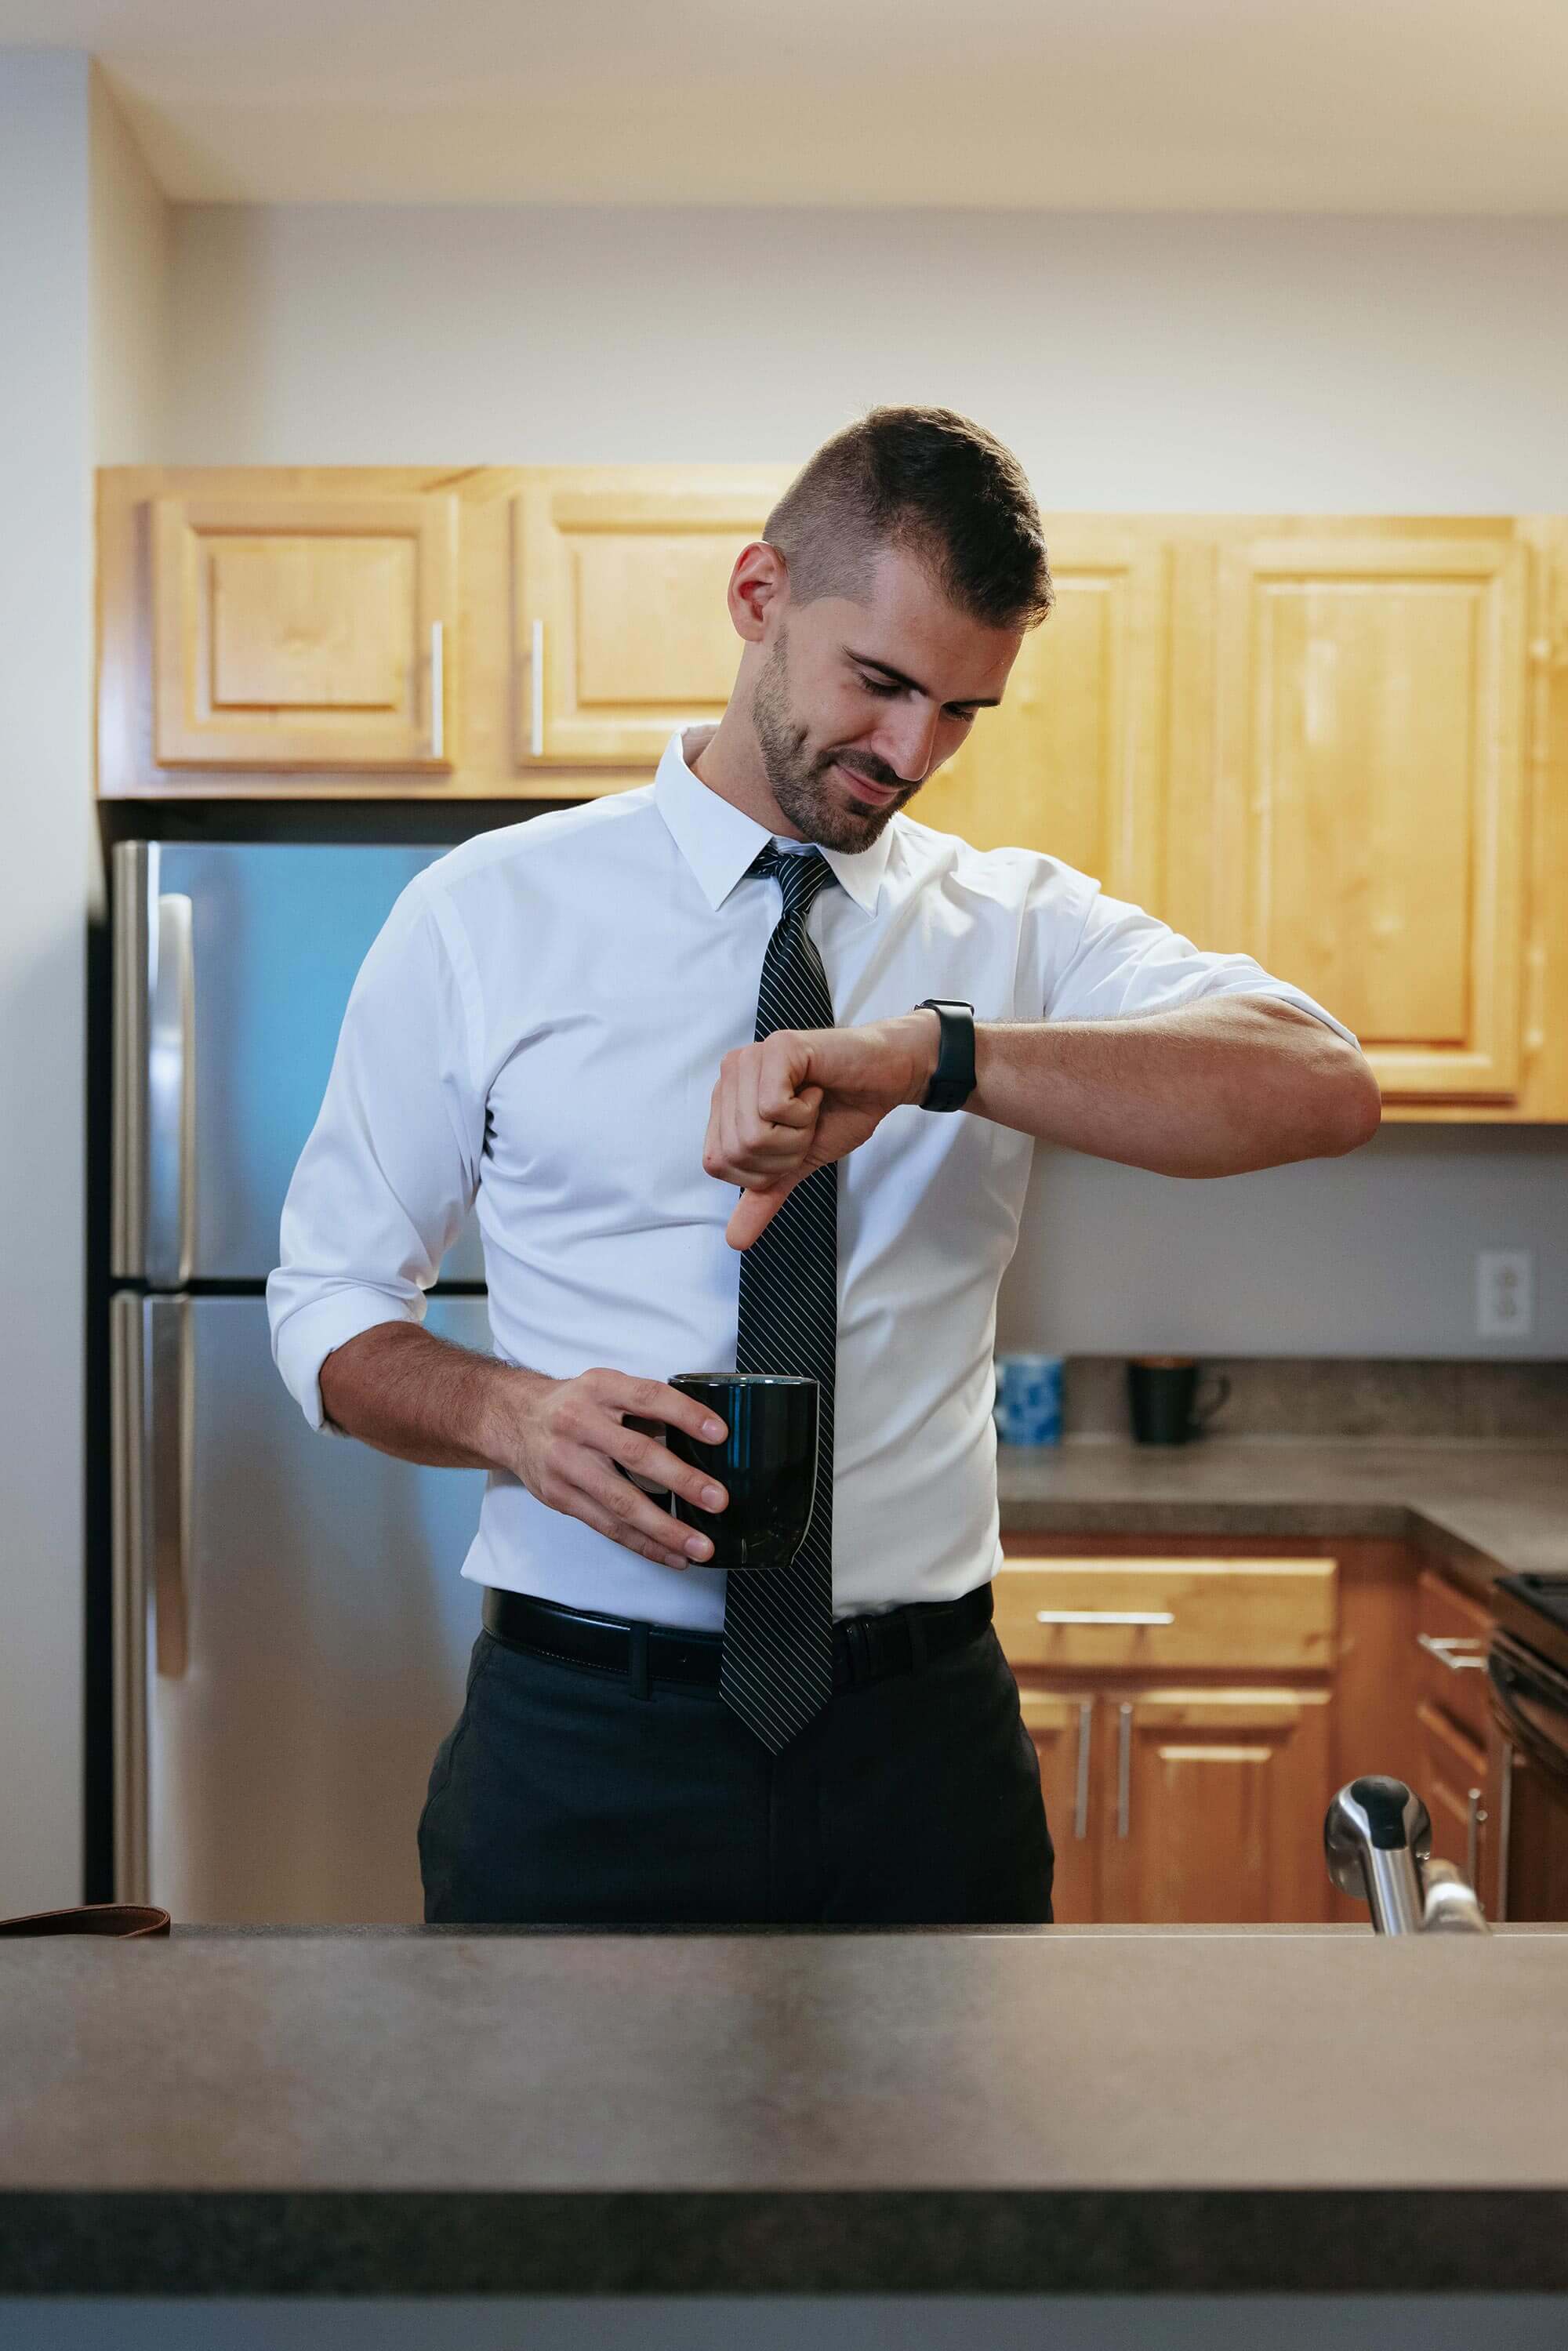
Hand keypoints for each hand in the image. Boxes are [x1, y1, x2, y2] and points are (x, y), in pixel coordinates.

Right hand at [497, 1367, 729, 1571]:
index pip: (648, 1398)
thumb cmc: (575, 1405)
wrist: (515, 1420)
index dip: (685, 1415)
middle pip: (636, 1454)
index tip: (719, 1434)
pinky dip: (643, 1543)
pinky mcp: (560, 1497)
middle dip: (681, 1480)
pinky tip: (672, 1554)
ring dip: (665, 1528)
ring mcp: (567, 1464)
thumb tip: (703, 1436)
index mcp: (600, 1389)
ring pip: (621, 1502)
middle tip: (717, 1499)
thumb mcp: (606, 1387)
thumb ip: (646, 1407)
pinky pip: (607, 1526)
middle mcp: (579, 1424)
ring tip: (699, 1545)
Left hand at [703, 1010, 940, 1248]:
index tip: (793, 1141)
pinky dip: (806, 1113)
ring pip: (752, 1133)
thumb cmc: (840, 1112)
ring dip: (796, 1134)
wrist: (886, 1080)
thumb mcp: (797, 1163)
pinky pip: (774, 1106)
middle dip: (783, 1153)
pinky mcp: (778, 1047)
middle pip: (735, 1151)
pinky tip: (817, 1091)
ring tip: (812, 1107)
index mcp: (726, 1101)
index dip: (763, 1169)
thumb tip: (734, 1241)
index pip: (717, 1163)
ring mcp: (751, 1058)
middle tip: (807, 1125)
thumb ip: (764, 1195)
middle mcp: (729, 1075)